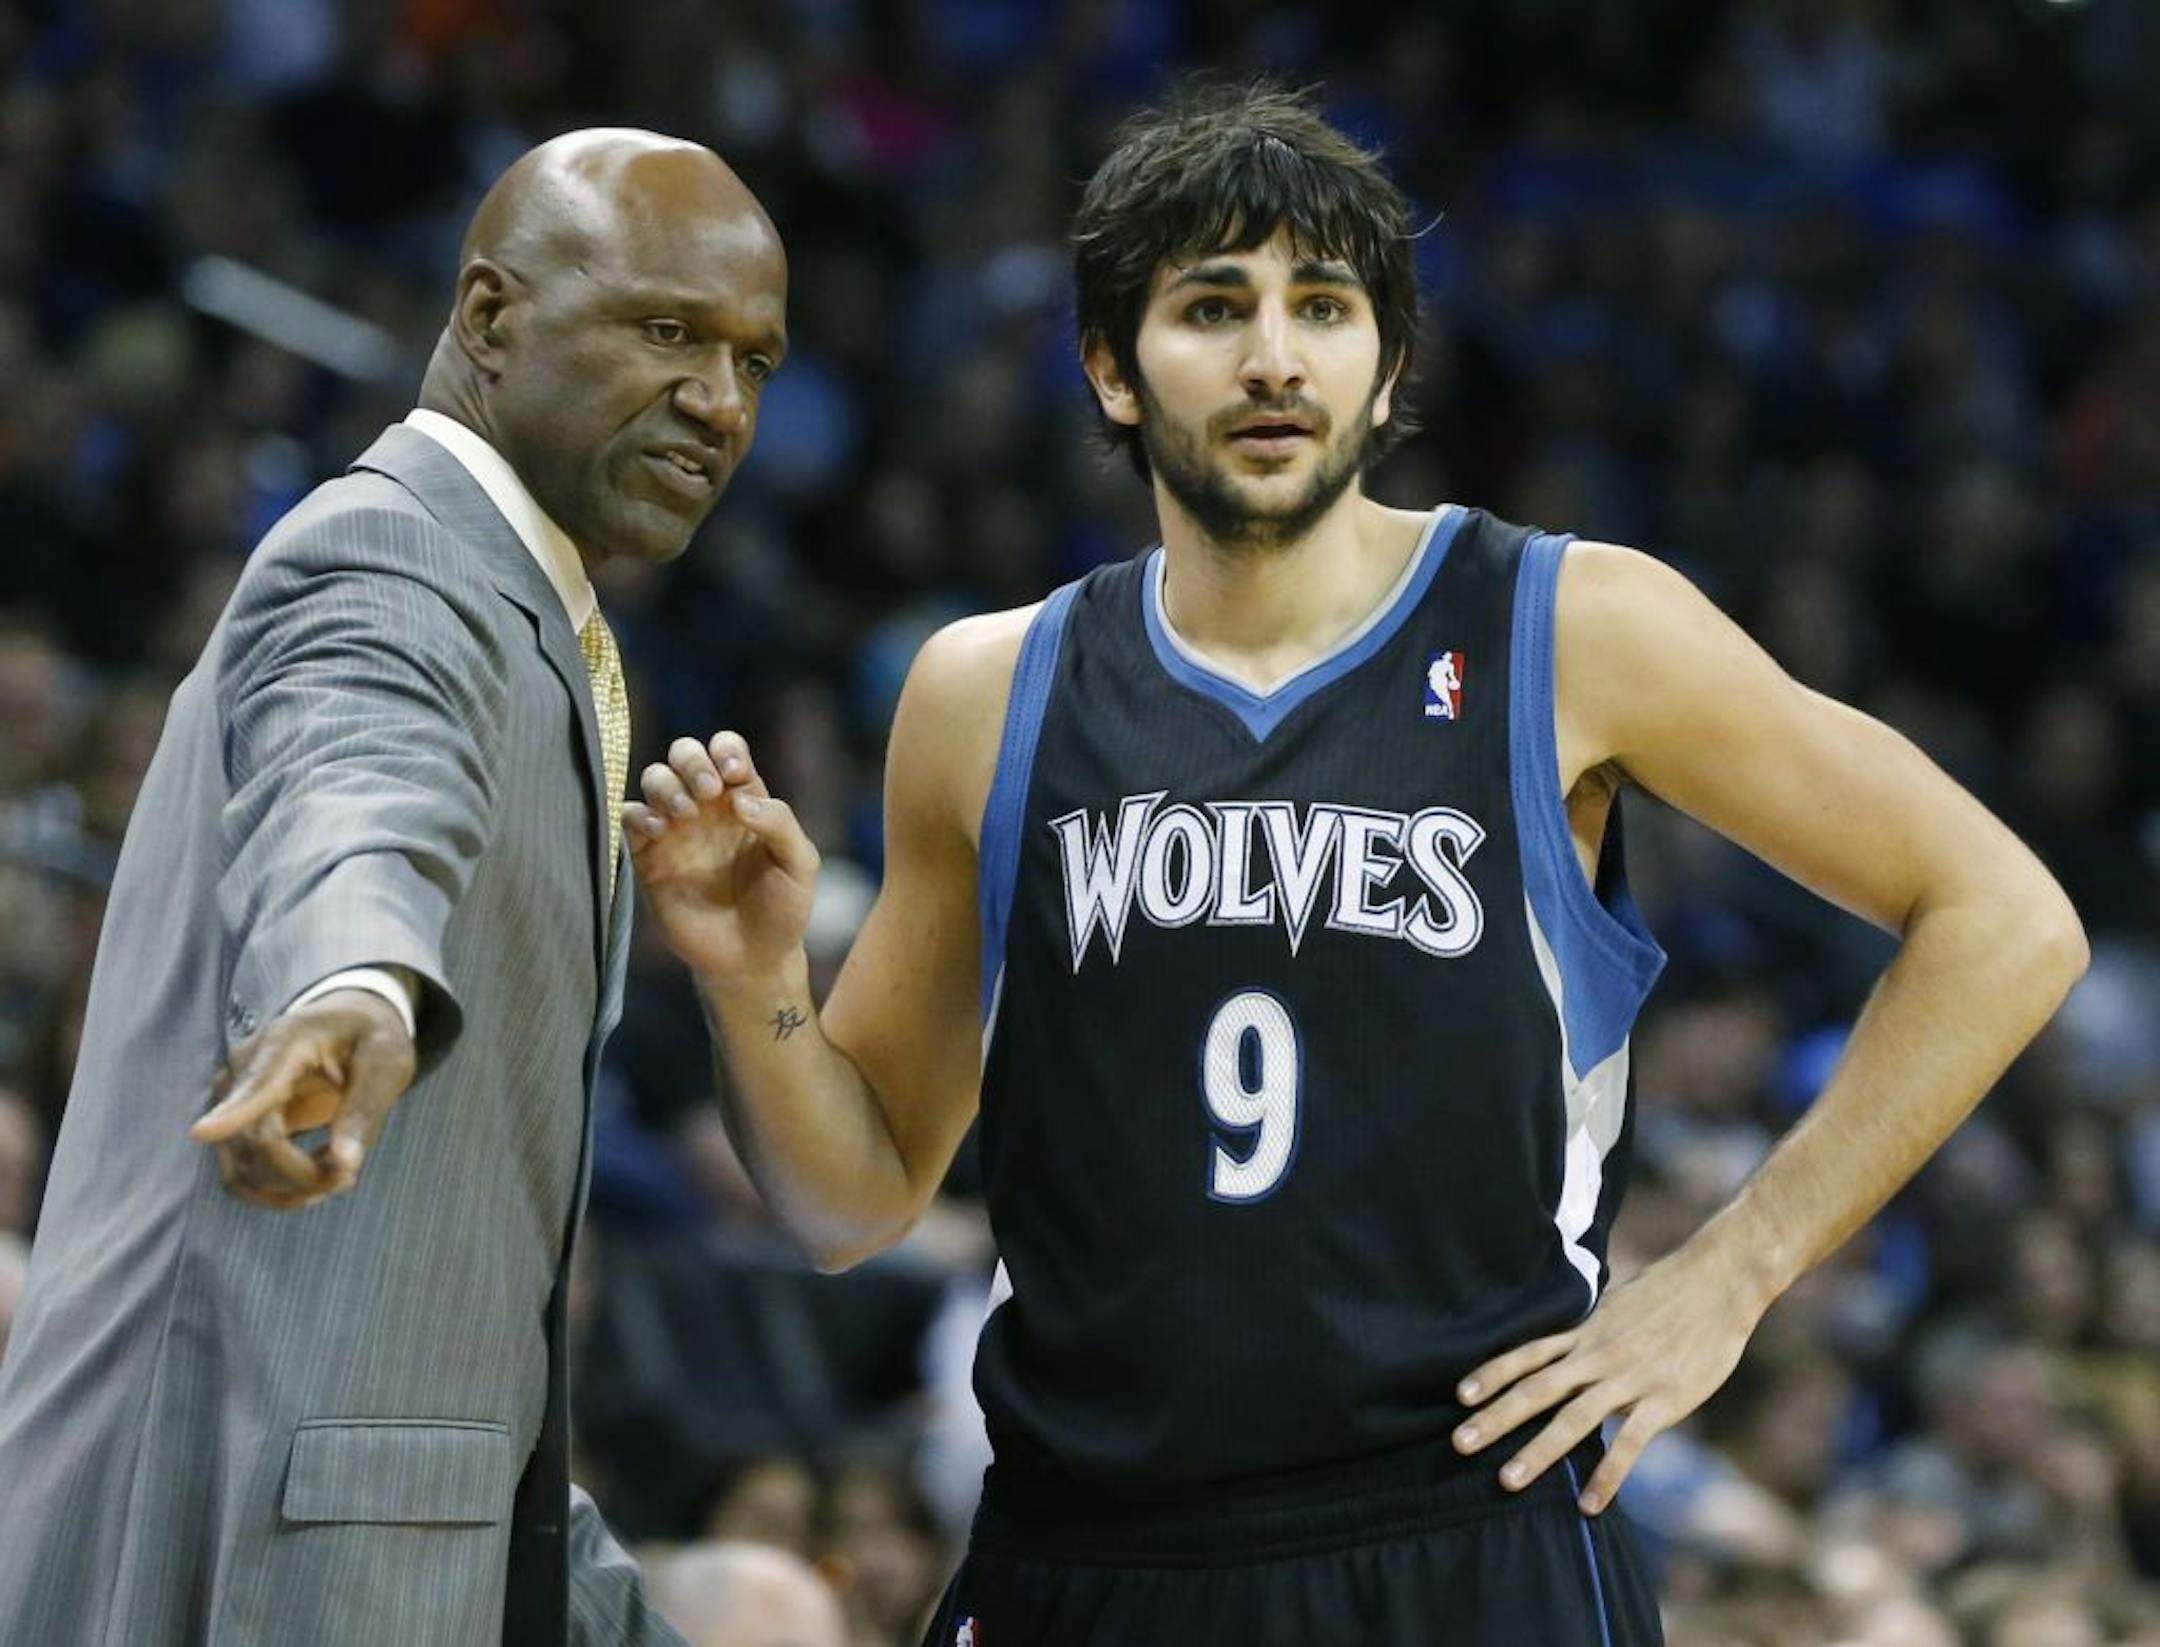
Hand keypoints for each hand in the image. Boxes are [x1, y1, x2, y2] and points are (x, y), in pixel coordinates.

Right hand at [188, 988, 417, 1209]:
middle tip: (347, 1177)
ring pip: (240, 1165)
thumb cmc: (371, 1037)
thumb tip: (346, 1164)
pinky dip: (276, 1187)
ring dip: (286, 1188)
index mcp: (286, 1043)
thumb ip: (365, 1109)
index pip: (255, 1085)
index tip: (201, 1132)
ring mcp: (235, 1097)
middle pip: (251, 1139)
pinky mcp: (237, 1122)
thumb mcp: (387, 1063)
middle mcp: (246, 1069)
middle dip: (299, 1174)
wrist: (350, 1021)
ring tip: (337, 1178)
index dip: (231, 1113)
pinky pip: (243, 1170)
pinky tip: (316, 1178)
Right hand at [623, 732, 819, 984]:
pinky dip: (638, 814)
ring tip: (685, 815)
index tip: (734, 774)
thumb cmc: (782, 910)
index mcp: (744, 800)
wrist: (752, 961)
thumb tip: (738, 799)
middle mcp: (707, 809)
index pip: (727, 750)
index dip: (725, 750)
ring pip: (654, 779)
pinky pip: (629, 819)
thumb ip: (779, 823)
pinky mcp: (650, 860)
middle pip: (685, 754)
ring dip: (666, 785)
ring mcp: (676, 832)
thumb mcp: (799, 864)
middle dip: (691, 760)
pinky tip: (660, 830)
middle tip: (708, 792)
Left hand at [1451, 1243, 1765, 1513]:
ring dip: (1537, 1451)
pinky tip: (1588, 1506)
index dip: (1492, 1373)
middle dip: (1495, 1417)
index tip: (1460, 1395)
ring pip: (1573, 1419)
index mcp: (1585, 1332)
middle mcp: (1597, 1355)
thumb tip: (1567, 1349)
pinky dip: (1607, 1476)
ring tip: (1507, 1481)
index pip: (1527, 1354)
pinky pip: (1629, 1443)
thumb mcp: (1615, 1305)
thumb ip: (1589, 1332)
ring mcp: (1628, 1378)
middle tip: (1458, 1444)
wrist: (1719, 1281)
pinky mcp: (1663, 1400)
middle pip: (1536, 1388)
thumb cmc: (1667, 1293)